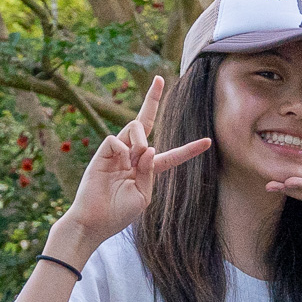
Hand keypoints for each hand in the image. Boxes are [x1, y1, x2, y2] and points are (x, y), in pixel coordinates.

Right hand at [51, 76, 210, 262]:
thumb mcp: (142, 196)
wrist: (94, 222)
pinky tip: (122, 161)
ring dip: (140, 138)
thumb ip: (150, 172)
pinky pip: (116, 139)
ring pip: (134, 127)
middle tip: (160, 79)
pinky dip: (123, 148)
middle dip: (152, 99)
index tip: (208, 142)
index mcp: (147, 170)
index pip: (171, 155)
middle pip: (145, 122)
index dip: (189, 150)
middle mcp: (133, 157)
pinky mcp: (102, 153)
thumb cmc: (118, 214)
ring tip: (136, 157)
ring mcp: (117, 153)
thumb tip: (149, 147)